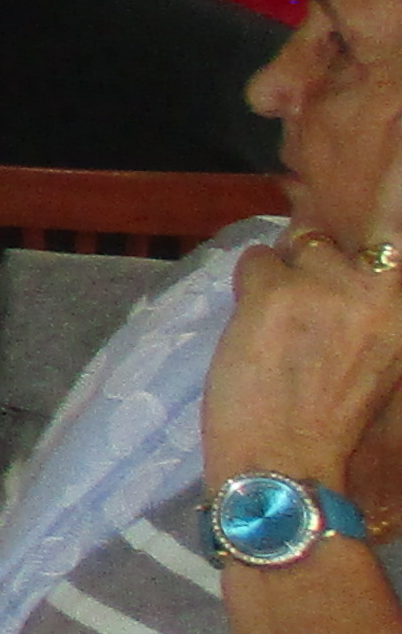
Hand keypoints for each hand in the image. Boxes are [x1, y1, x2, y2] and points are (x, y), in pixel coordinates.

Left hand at [210, 222, 401, 489]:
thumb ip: (368, 301)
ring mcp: (329, 283)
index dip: (400, 171)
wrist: (290, 463)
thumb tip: (334, 247)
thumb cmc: (335, 416)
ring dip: (279, 277)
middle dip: (317, 259)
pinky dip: (248, 288)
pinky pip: (253, 261)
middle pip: (337, 237)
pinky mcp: (277, 290)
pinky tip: (257, 332)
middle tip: (305, 313)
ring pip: (293, 245)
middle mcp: (382, 286)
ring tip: (281, 330)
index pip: (400, 222)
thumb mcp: (379, 351)